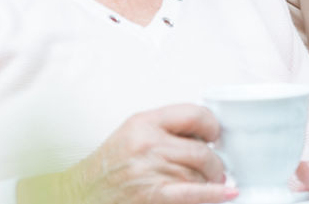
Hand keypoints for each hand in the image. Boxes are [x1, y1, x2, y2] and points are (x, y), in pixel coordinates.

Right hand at [18, 104, 235, 203]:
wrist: (82, 193)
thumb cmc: (107, 166)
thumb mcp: (133, 133)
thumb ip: (165, 129)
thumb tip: (203, 134)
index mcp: (144, 122)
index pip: (193, 114)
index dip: (211, 125)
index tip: (215, 134)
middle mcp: (148, 144)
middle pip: (201, 149)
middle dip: (214, 161)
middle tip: (215, 167)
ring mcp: (150, 169)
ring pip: (199, 172)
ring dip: (210, 180)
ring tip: (210, 182)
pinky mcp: (153, 194)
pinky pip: (192, 192)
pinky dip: (213, 193)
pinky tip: (227, 192)